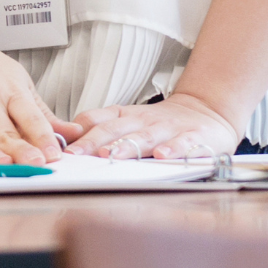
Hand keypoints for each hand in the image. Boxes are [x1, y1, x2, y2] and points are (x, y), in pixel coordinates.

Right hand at [0, 3, 81, 163]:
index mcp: (8, 90)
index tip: (55, 153)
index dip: (43, 136)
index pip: (30, 116)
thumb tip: (75, 133)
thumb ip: (41, 113)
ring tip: (3, 166)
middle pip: (3, 132)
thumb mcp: (15, 79)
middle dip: (20, 150)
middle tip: (35, 165)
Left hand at [67, 90, 239, 159]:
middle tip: (77, 155)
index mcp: (124, 116)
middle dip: (93, 142)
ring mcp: (168, 128)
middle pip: (115, 129)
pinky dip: (173, 149)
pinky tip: (163, 156)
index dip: (78, 133)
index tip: (62, 148)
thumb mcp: (128, 121)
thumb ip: (101, 129)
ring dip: (128, 146)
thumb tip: (67, 144)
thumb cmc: (159, 122)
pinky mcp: (194, 136)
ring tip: (114, 155)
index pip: (96, 120)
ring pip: (145, 137)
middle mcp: (142, 121)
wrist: (205, 111)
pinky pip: (183, 143)